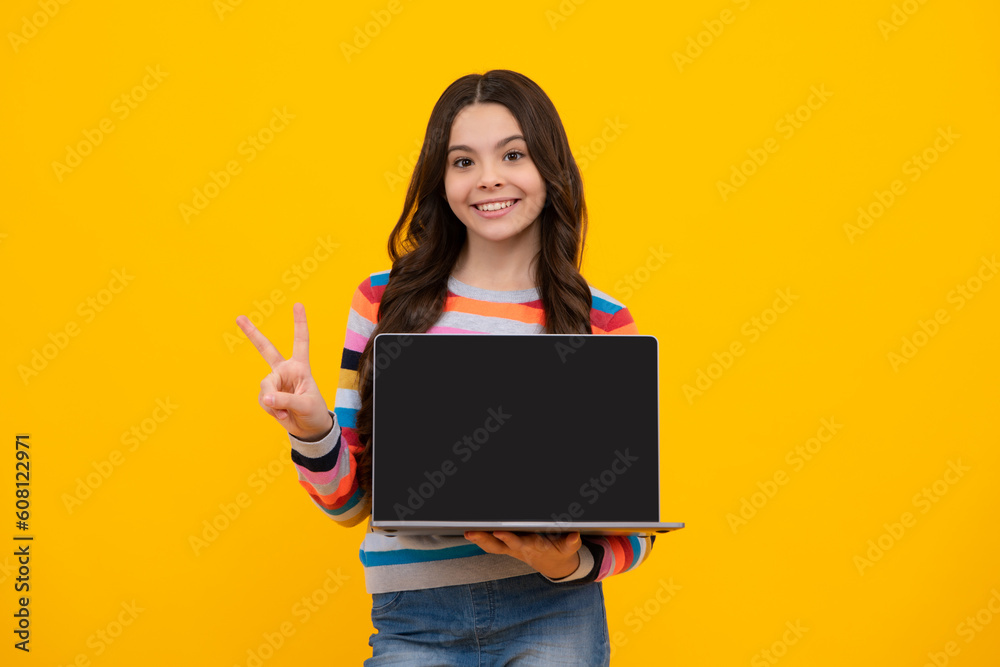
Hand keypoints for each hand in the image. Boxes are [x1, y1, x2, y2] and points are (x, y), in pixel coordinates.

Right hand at [236, 302, 332, 440]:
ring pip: (265, 386)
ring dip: (273, 402)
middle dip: (252, 334)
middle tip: (239, 317)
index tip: (298, 304)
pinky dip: (270, 410)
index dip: (299, 323)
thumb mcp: (305, 406)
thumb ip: (286, 401)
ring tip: (285, 412)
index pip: (300, 341)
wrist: (309, 429)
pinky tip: (281, 415)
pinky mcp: (268, 395)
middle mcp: (286, 370)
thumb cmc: (314, 412)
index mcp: (300, 367)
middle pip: (266, 349)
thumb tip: (266, 398)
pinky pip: (263, 400)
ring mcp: (276, 383)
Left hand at [464, 531, 581, 579]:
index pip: (519, 542)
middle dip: (485, 539)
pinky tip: (470, 533)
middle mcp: (520, 549)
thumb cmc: (561, 551)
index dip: (508, 537)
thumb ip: (571, 542)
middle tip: (472, 532)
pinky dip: (481, 540)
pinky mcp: (509, 547)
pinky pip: (492, 546)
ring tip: (467, 532)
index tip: (498, 530)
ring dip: (479, 540)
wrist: (555, 565)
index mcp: (534, 547)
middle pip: (500, 546)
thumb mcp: (569, 549)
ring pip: (493, 546)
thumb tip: (575, 535)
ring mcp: (513, 549)